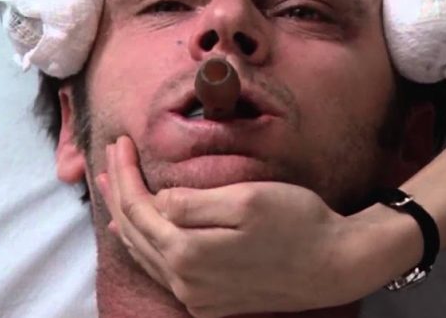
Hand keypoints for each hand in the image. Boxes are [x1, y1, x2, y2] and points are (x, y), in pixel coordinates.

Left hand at [97, 136, 417, 316]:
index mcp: (188, 253)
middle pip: (134, 233)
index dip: (125, 173)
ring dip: (127, 221)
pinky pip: (165, 273)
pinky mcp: (211, 304)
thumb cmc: (298, 224)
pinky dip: (148, 246)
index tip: (121, 143)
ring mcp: (197, 298)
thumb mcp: (246, 199)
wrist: (337, 265)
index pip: (138, 208)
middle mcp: (185, 283)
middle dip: (118, 194)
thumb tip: (158, 200)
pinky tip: (145, 232)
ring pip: (146, 256)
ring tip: (114, 192)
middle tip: (107, 162)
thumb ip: (192, 202)